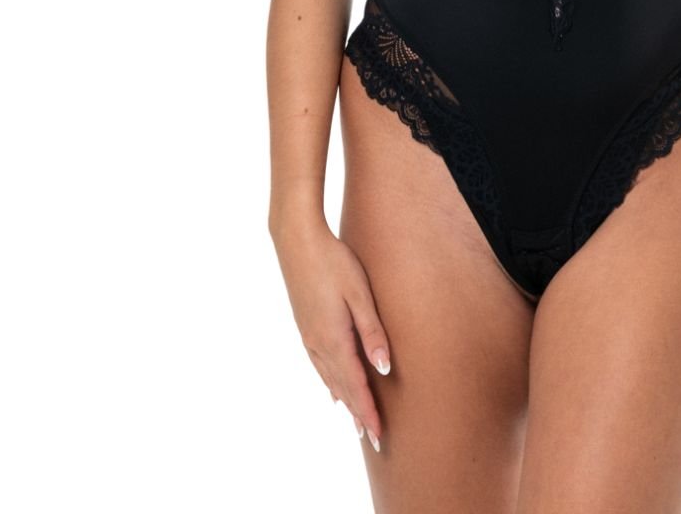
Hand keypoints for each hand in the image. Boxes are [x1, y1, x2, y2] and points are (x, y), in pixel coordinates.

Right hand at [271, 220, 391, 449]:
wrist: (296, 240)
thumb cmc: (334, 261)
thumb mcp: (360, 293)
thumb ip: (373, 331)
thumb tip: (384, 369)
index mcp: (334, 339)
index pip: (356, 385)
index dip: (368, 411)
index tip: (379, 435)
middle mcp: (318, 344)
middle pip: (342, 388)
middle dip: (358, 414)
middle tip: (373, 440)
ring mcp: (308, 336)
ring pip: (329, 379)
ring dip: (344, 402)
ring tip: (355, 421)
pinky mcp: (304, 326)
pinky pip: (319, 365)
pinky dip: (329, 382)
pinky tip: (332, 389)